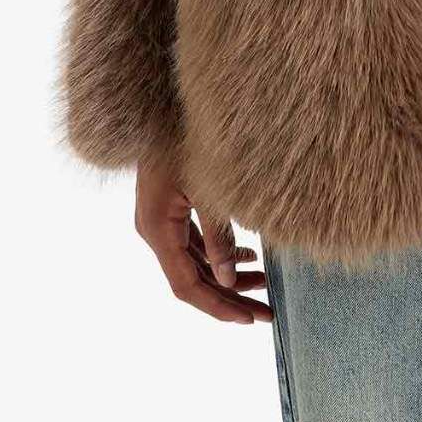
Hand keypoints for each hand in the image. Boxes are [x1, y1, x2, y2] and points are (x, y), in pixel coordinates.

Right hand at [135, 152, 273, 323]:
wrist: (161, 102)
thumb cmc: (184, 137)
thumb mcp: (208, 185)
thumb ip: (218, 233)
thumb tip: (228, 279)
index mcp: (158, 228)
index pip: (186, 286)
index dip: (218, 307)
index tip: (249, 320)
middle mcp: (155, 229)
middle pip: (193, 279)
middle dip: (230, 297)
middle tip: (267, 312)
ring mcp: (162, 220)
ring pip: (196, 263)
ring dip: (228, 276)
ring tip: (265, 282)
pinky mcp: (171, 209)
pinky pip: (194, 244)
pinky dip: (220, 254)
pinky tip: (249, 255)